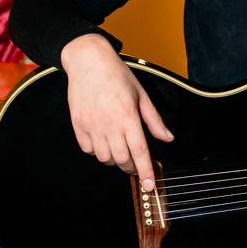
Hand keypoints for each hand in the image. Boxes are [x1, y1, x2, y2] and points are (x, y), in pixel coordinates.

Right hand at [60, 34, 172, 190]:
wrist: (88, 61)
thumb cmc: (117, 75)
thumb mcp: (142, 95)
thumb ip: (154, 120)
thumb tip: (168, 138)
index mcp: (128, 117)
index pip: (140, 152)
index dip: (146, 172)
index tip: (149, 185)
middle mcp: (109, 124)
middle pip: (122, 160)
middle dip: (131, 168)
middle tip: (137, 164)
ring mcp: (92, 125)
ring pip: (105, 158)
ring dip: (115, 160)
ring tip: (121, 151)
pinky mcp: (78, 125)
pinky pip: (88, 149)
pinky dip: (98, 152)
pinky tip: (104, 143)